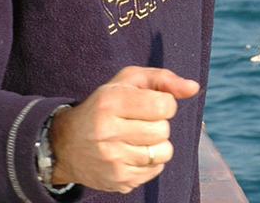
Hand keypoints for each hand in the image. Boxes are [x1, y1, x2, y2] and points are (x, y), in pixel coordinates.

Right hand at [49, 65, 200, 193]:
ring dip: (157, 144)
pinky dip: (151, 161)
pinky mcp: (117, 180)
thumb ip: (163, 79)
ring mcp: (112, 160)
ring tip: (138, 138)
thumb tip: (193, 88)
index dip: (164, 104)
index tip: (151, 104)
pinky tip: (133, 153)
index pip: (163, 105)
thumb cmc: (104, 106)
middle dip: (159, 124)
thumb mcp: (127, 82)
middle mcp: (108, 132)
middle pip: (163, 130)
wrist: (65, 145)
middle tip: (140, 122)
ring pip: (163, 152)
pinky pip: (155, 170)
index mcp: (111, 102)